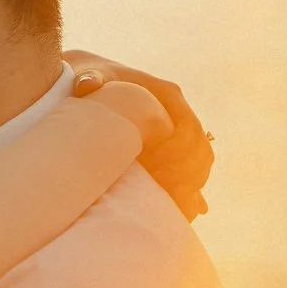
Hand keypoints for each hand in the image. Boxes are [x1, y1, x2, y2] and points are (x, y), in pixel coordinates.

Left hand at [64, 49, 213, 220]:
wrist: (87, 78)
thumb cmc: (88, 78)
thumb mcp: (89, 76)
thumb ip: (90, 79)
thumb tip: (86, 83)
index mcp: (167, 94)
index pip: (187, 128)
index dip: (178, 154)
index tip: (158, 174)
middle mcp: (179, 111)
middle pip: (199, 148)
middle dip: (187, 175)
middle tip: (168, 198)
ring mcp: (177, 128)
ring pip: (200, 161)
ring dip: (191, 185)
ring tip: (177, 207)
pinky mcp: (170, 144)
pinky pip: (191, 169)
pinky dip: (190, 189)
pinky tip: (188, 211)